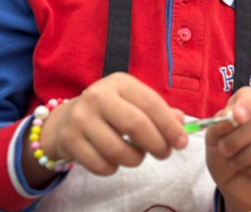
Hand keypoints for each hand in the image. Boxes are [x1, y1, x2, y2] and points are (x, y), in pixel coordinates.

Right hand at [35, 73, 187, 176]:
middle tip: (164, 153)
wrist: (67, 119)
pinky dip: (114, 168)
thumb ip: (159, 111)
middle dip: (157, 144)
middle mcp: (98, 96)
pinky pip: (101, 165)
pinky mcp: (70, 141)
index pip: (151, 104)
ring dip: (136, 159)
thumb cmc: (111, 111)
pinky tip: (115, 160)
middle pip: (136, 125)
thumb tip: (181, 123)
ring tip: (138, 155)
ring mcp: (81, 118)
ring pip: (118, 150)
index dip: (170, 126)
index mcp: (120, 82)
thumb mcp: (134, 102)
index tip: (182, 142)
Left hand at [206, 87, 250, 211]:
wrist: (236, 182)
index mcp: (248, 104)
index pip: (250, 95)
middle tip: (224, 150)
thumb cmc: (224, 154)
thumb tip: (229, 116)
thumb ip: (218, 126)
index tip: (236, 117)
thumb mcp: (213, 140)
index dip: (245, 104)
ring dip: (244, 158)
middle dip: (238, 139)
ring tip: (236, 162)